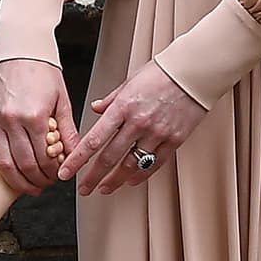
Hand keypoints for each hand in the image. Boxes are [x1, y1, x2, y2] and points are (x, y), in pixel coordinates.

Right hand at [0, 59, 80, 195]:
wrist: (18, 47)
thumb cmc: (41, 68)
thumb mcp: (61, 99)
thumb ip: (67, 130)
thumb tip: (75, 154)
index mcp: (34, 116)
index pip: (43, 158)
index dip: (52, 172)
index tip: (58, 175)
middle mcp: (12, 120)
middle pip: (23, 165)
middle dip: (36, 180)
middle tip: (46, 183)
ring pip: (4, 162)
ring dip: (18, 179)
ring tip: (30, 184)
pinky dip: (8, 160)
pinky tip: (19, 164)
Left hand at [57, 60, 205, 195]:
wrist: (194, 72)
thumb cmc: (162, 72)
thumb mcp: (130, 81)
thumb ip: (111, 99)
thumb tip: (95, 109)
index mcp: (122, 107)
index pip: (93, 140)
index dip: (77, 160)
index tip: (66, 172)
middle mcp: (137, 123)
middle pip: (109, 158)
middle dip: (93, 177)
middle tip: (83, 189)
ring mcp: (156, 133)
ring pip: (130, 165)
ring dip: (115, 180)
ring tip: (105, 188)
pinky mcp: (174, 140)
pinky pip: (154, 163)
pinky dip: (140, 174)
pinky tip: (131, 180)